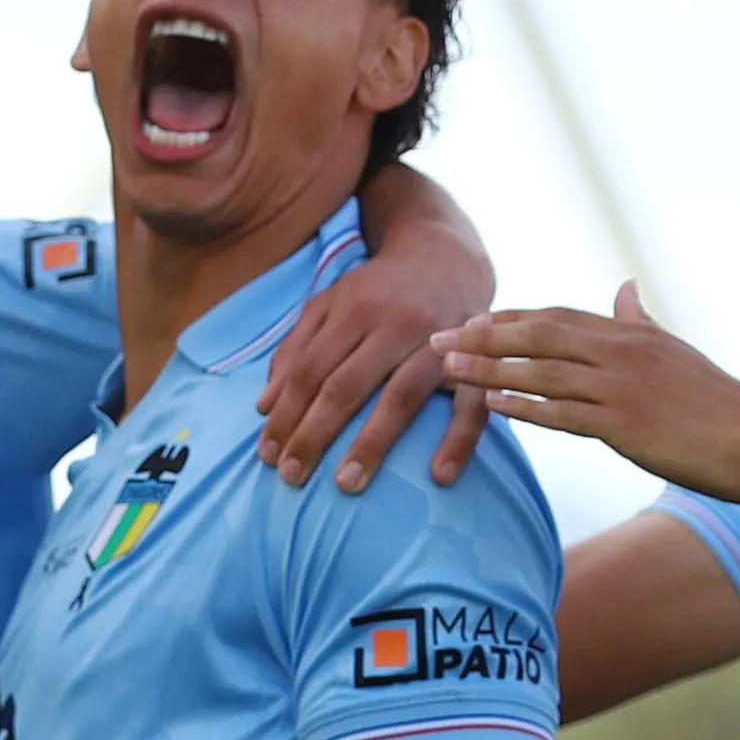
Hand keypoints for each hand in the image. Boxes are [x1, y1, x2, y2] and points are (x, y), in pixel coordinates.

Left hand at [259, 235, 495, 494]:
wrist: (448, 255)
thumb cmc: (379, 290)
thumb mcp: (331, 303)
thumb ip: (296, 349)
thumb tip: (264, 407)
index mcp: (354, 310)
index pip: (310, 370)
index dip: (286, 414)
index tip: (268, 456)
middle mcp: (395, 324)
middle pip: (347, 385)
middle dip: (315, 434)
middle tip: (291, 477)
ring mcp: (439, 342)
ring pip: (401, 397)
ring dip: (372, 444)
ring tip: (345, 485)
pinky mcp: (476, 359)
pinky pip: (470, 404)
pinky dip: (458, 440)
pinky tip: (438, 476)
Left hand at [436, 285, 739, 507]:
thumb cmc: (722, 405)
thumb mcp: (676, 350)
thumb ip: (641, 321)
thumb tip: (624, 288)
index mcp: (633, 333)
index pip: (558, 317)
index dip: (510, 318)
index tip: (470, 321)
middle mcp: (624, 351)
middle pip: (539, 334)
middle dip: (484, 335)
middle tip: (437, 339)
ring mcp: (624, 388)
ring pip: (542, 370)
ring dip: (489, 368)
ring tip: (446, 369)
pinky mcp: (628, 426)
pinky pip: (564, 414)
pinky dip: (524, 406)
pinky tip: (490, 405)